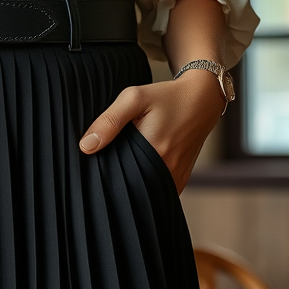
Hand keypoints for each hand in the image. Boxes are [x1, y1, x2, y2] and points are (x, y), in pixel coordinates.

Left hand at [78, 70, 226, 191]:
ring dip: (130, 183)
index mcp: (154, 153)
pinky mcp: (180, 180)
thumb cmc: (166, 96)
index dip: (102, 172)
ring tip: (121, 166)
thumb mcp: (134, 98)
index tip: (93, 165)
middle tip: (106, 164)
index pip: (116, 177)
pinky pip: (156, 190)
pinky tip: (135, 170)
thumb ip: (109, 121)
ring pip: (144, 191)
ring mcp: (176, 178)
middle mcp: (168, 171)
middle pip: (130, 187)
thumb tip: (86, 147)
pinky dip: (144, 184)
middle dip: (115, 179)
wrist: (202, 100)